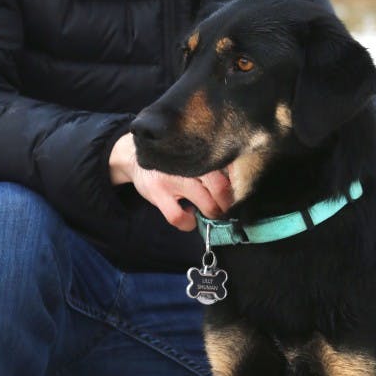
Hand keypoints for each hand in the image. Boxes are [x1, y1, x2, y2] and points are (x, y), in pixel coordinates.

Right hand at [109, 133, 233, 230]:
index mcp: (200, 153)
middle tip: (226, 206)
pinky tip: (189, 215)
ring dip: (212, 213)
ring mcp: (173, 179)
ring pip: (206, 204)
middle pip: (221, 188)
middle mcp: (189, 164)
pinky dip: (188, 223)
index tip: (241, 192)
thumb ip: (213, 163)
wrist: (135, 157)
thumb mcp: (192, 155)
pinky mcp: (158, 193)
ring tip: (210, 211)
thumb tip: (239, 181)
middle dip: (227, 203)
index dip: (239, 184)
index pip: (229, 168)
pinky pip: (179, 218)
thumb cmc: (173, 159)